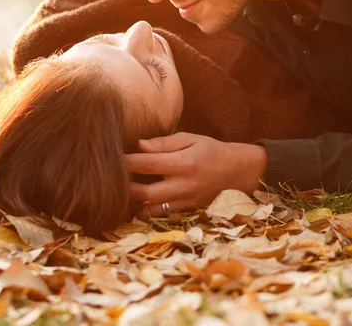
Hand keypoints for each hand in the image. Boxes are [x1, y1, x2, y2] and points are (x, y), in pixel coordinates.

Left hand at [124, 132, 267, 216]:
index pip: (148, 163)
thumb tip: (140, 145)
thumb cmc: (213, 150)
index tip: (112, 157)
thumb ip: (165, 143)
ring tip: (123, 190)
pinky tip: (139, 200)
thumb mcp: (191, 139)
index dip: (128, 161)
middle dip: (126, 186)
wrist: (239, 172)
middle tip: (112, 178)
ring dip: (135, 201)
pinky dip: (148, 208)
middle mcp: (184, 185)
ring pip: (152, 207)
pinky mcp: (187, 209)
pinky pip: (163, 213)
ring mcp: (186, 200)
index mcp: (184, 163)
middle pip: (145, 192)